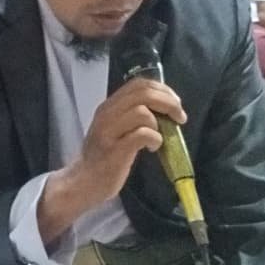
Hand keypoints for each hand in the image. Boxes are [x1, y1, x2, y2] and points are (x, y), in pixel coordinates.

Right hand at [73, 78, 185, 202]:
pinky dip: (155, 139)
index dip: (163, 90)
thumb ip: (132, 115)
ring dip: (159, 124)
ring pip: (142, 112)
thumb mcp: (115, 128)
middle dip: (169, 103)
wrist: (84, 180)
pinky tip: (153, 148)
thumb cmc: (105, 156)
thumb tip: (166, 110)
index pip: (139, 84)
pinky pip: (142, 134)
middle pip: (143, 93)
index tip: (176, 104)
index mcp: (109, 106)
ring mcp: (109, 131)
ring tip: (160, 138)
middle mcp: (107, 113)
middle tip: (179, 117)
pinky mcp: (115, 149)